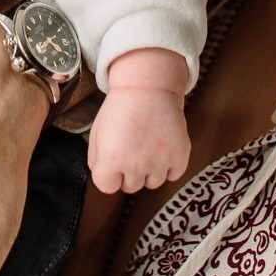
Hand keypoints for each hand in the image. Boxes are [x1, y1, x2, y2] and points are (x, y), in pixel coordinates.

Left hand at [87, 48, 190, 193]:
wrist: (149, 87)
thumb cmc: (120, 109)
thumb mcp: (97, 132)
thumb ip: (96, 160)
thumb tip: (106, 179)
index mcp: (111, 160)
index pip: (107, 187)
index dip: (109, 173)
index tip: (113, 159)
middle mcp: (135, 166)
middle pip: (130, 187)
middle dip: (128, 172)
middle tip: (131, 148)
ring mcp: (160, 163)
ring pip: (152, 183)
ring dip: (149, 170)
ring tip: (147, 146)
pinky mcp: (179, 157)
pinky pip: (172, 175)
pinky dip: (169, 165)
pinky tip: (162, 147)